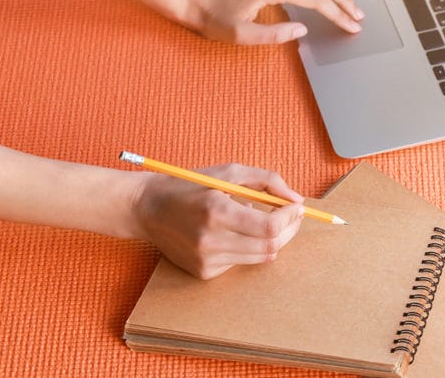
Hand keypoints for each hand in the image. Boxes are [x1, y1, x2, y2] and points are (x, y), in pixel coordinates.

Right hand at [132, 163, 305, 279]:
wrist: (147, 208)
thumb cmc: (190, 185)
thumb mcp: (228, 172)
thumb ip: (267, 180)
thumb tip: (296, 199)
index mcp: (216, 211)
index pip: (269, 227)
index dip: (290, 218)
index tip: (296, 207)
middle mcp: (210, 240)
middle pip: (270, 247)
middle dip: (289, 230)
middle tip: (292, 216)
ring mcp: (206, 260)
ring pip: (259, 257)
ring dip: (271, 240)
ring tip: (262, 221)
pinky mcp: (203, 272)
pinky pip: (240, 262)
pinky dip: (248, 248)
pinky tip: (233, 233)